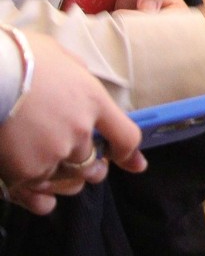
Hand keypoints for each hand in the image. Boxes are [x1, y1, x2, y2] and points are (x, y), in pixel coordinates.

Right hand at [0, 33, 145, 214]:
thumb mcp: (62, 58)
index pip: (126, 136)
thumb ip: (77, 76)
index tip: (132, 163)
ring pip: (68, 182)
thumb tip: (79, 79)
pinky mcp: (24, 170)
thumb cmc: (22, 57)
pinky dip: (40, 197)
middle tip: (83, 168)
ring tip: (56, 176)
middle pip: (94, 165)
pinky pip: (39, 193)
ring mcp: (53, 152)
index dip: (129, 154)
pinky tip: (42, 198)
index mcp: (94, 101)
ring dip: (65, 182)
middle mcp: (79, 131)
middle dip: (91, 169)